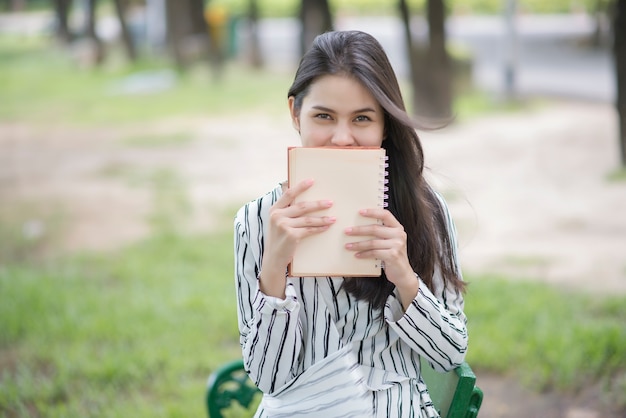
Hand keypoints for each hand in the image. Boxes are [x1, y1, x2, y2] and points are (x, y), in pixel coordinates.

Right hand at [259, 179, 335, 296]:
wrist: (274, 258)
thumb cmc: (279, 238)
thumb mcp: (277, 222)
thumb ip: (286, 210)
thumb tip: (300, 197)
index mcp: (274, 210)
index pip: (288, 194)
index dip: (301, 186)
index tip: (312, 180)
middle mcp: (277, 216)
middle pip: (302, 206)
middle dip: (318, 204)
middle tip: (330, 202)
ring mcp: (284, 226)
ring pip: (308, 219)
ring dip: (322, 218)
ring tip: (333, 218)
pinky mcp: (291, 235)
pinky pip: (309, 230)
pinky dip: (319, 228)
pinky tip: (327, 227)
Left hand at [344, 208, 418, 308]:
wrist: (403, 273)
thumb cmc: (392, 255)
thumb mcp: (389, 241)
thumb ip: (381, 233)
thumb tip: (359, 225)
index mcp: (397, 227)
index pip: (385, 215)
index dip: (372, 212)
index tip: (360, 212)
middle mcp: (399, 234)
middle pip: (375, 229)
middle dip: (359, 230)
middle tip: (347, 231)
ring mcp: (397, 245)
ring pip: (372, 242)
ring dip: (358, 244)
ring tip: (348, 245)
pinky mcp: (393, 255)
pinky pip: (374, 253)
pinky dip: (364, 254)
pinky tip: (357, 255)